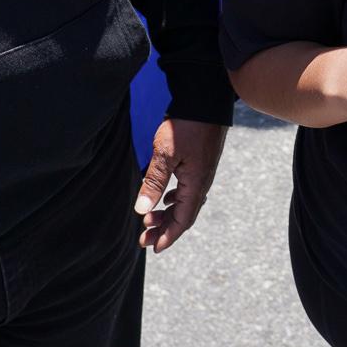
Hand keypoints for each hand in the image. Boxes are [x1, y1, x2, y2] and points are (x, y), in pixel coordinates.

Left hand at [133, 118, 227, 253]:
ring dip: (168, 214)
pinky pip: (187, 189)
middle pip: (184, 215)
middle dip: (164, 229)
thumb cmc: (185, 125)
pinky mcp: (199, 162)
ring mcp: (202, 171)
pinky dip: (174, 198)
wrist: (204, 99)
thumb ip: (154, 183)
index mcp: (196, 184)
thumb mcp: (165, 155)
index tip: (153, 247)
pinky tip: (165, 197)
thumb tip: (142, 211)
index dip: (168, 236)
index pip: (183, 220)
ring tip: (149, 219)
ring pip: (185, 202)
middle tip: (144, 238)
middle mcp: (202, 181)